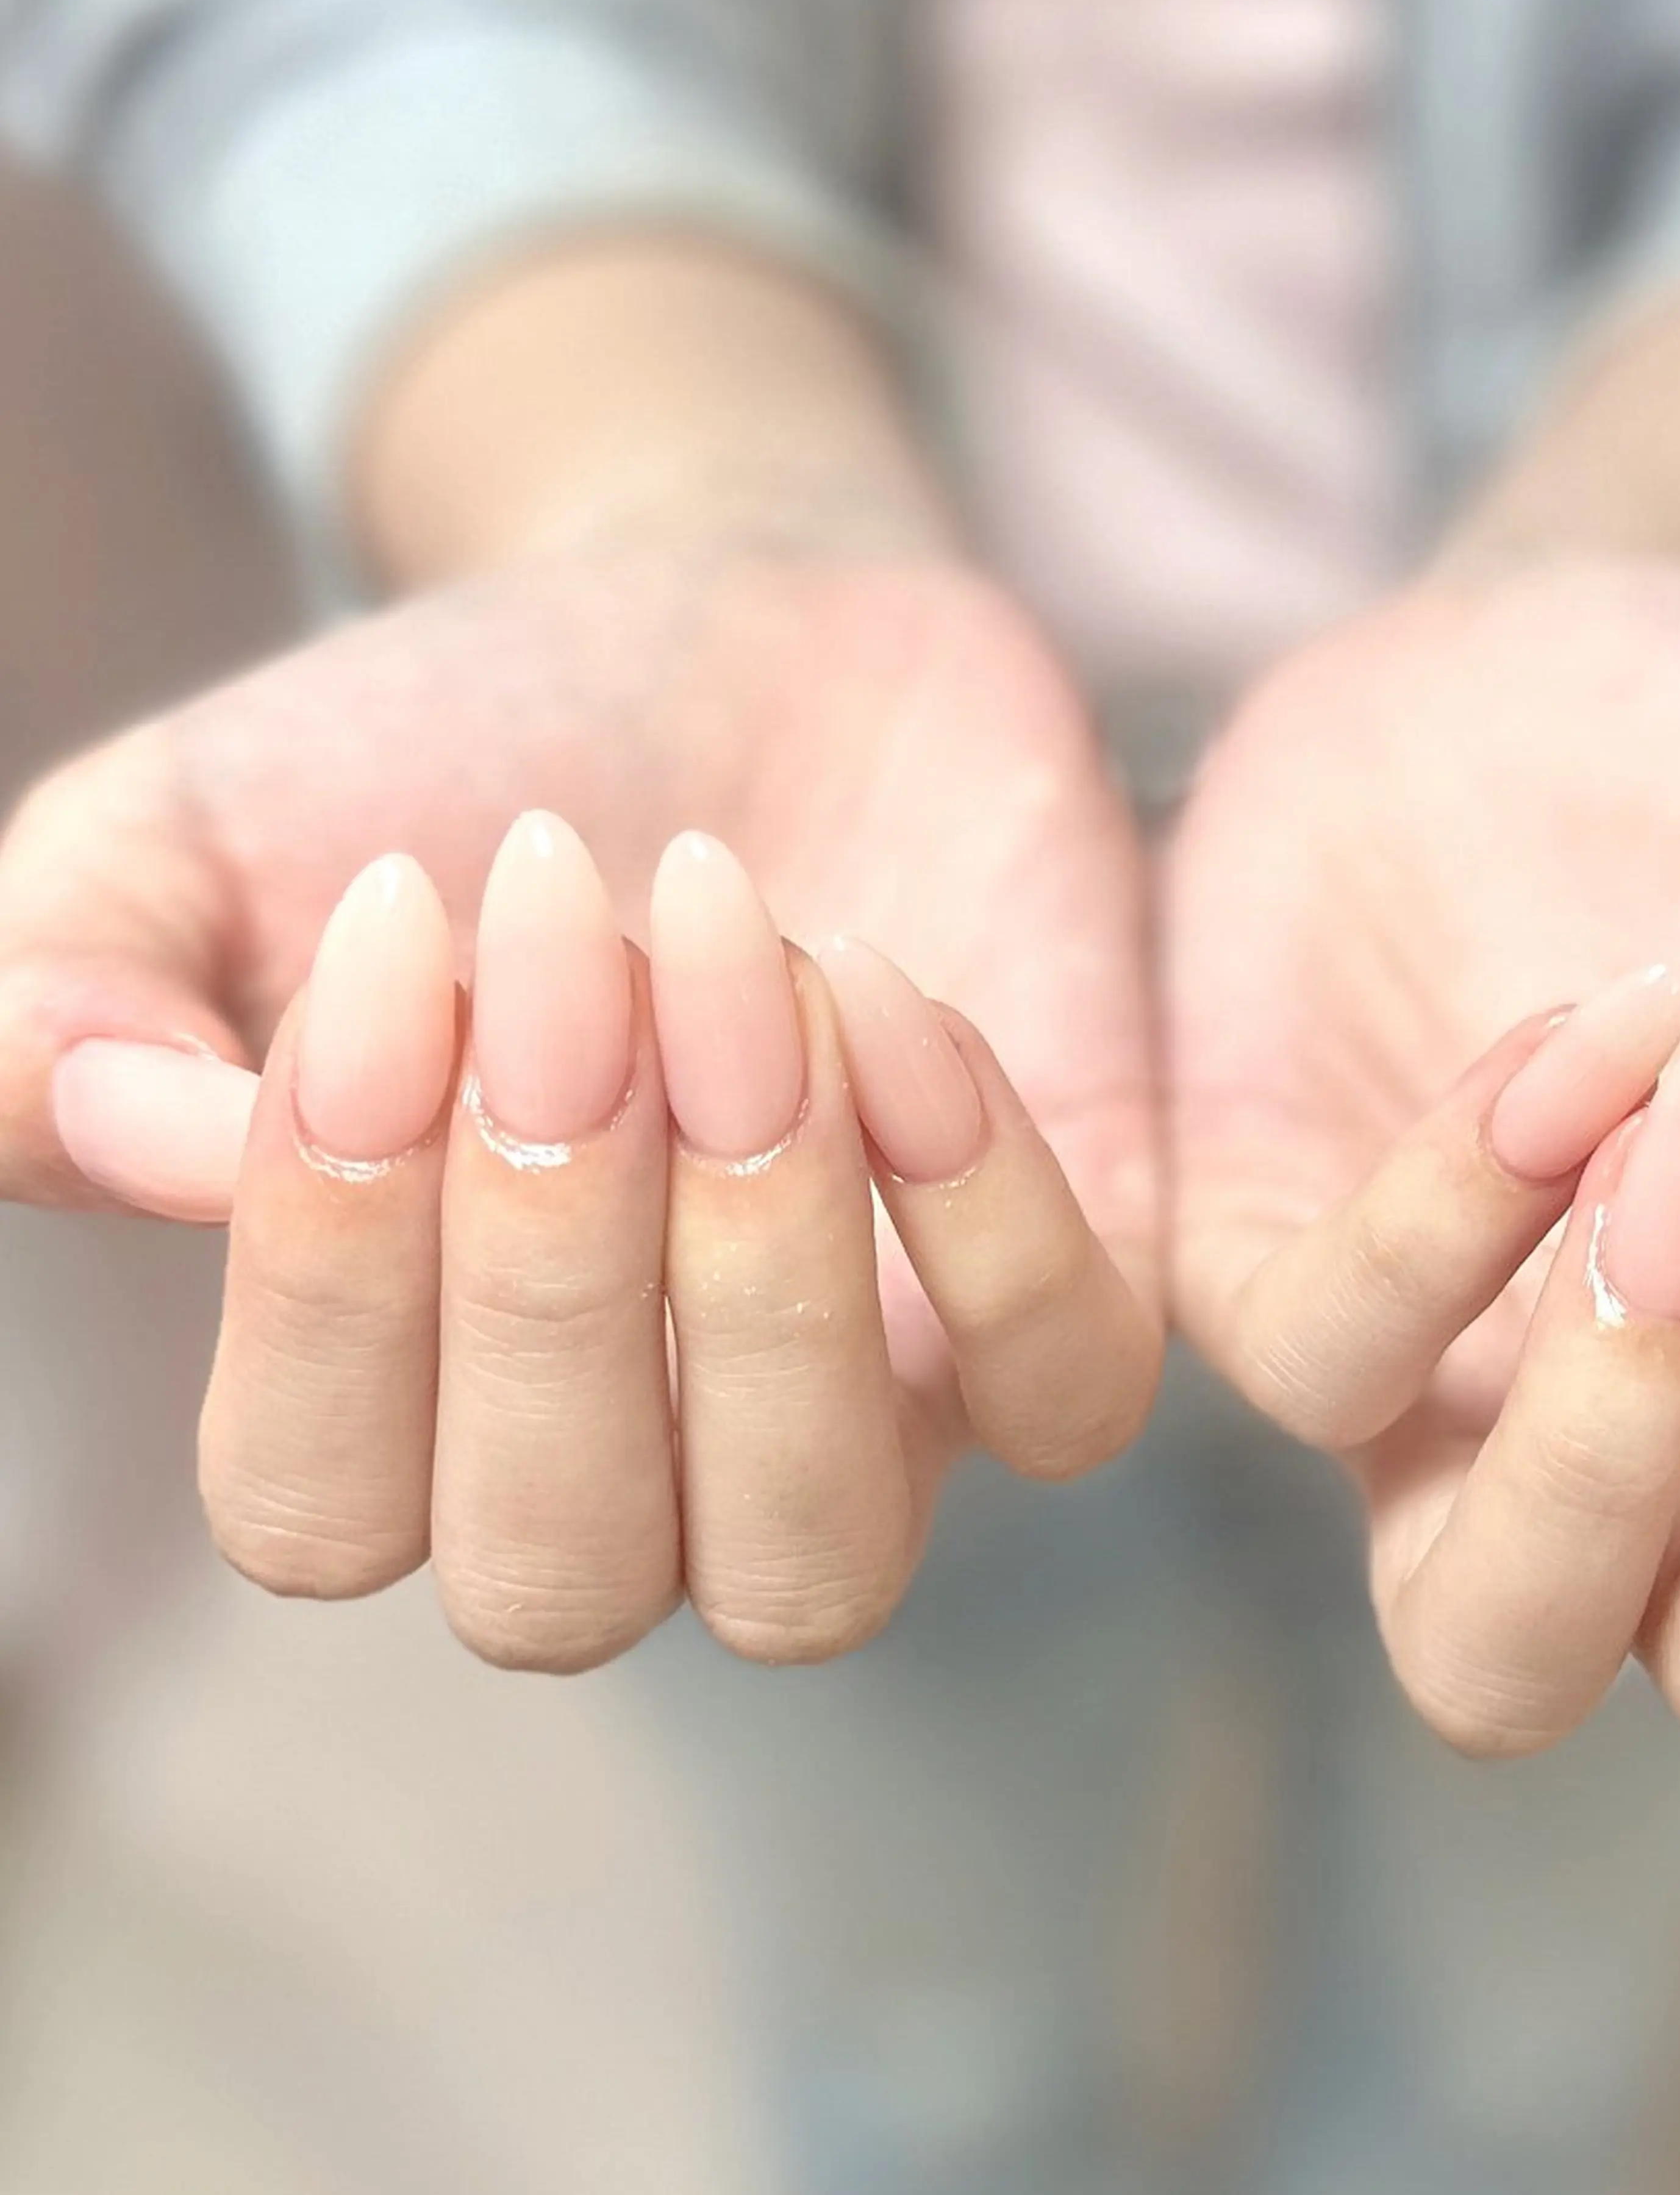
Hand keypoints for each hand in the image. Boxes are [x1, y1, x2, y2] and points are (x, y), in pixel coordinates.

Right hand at [2, 543, 1160, 1665]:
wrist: (728, 623)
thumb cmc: (457, 754)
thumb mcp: (211, 827)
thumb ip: (77, 978)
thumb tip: (87, 1124)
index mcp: (395, 1395)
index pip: (315, 1507)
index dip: (327, 1266)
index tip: (394, 942)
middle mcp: (625, 1460)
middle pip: (562, 1571)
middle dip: (553, 1256)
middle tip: (576, 950)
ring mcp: (856, 1406)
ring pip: (817, 1562)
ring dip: (763, 1268)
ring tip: (739, 966)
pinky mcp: (1048, 1306)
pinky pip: (1065, 1393)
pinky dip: (989, 1213)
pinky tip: (892, 994)